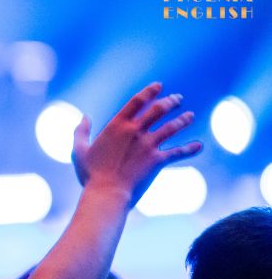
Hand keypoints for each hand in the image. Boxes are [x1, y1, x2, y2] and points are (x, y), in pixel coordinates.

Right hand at [71, 83, 201, 205]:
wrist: (107, 193)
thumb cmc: (90, 174)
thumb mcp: (79, 150)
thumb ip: (81, 132)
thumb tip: (84, 117)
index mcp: (117, 125)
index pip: (137, 101)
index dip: (149, 91)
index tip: (159, 85)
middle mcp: (136, 131)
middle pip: (158, 110)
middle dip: (170, 102)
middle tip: (177, 98)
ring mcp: (149, 145)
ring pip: (171, 127)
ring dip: (182, 120)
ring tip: (190, 115)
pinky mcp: (158, 160)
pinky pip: (177, 152)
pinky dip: (189, 149)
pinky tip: (198, 146)